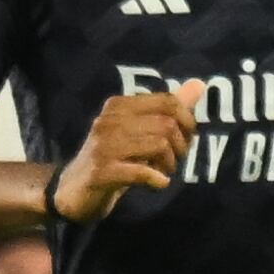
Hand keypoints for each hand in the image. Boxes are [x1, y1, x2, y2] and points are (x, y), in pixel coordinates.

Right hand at [55, 79, 202, 217]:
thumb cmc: (115, 158)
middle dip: (180, 146)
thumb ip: (169, 109)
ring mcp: (103, 146)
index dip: (187, 122)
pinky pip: (142, 171)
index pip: (168, 102)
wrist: (75, 190)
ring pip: (159, 145)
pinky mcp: (102, 172)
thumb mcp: (141, 130)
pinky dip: (158, 179)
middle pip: (167, 124)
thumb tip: (198, 84)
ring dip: (169, 164)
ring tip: (162, 171)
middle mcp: (108, 121)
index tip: (184, 139)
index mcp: (119, 106)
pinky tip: (158, 183)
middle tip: (173, 160)